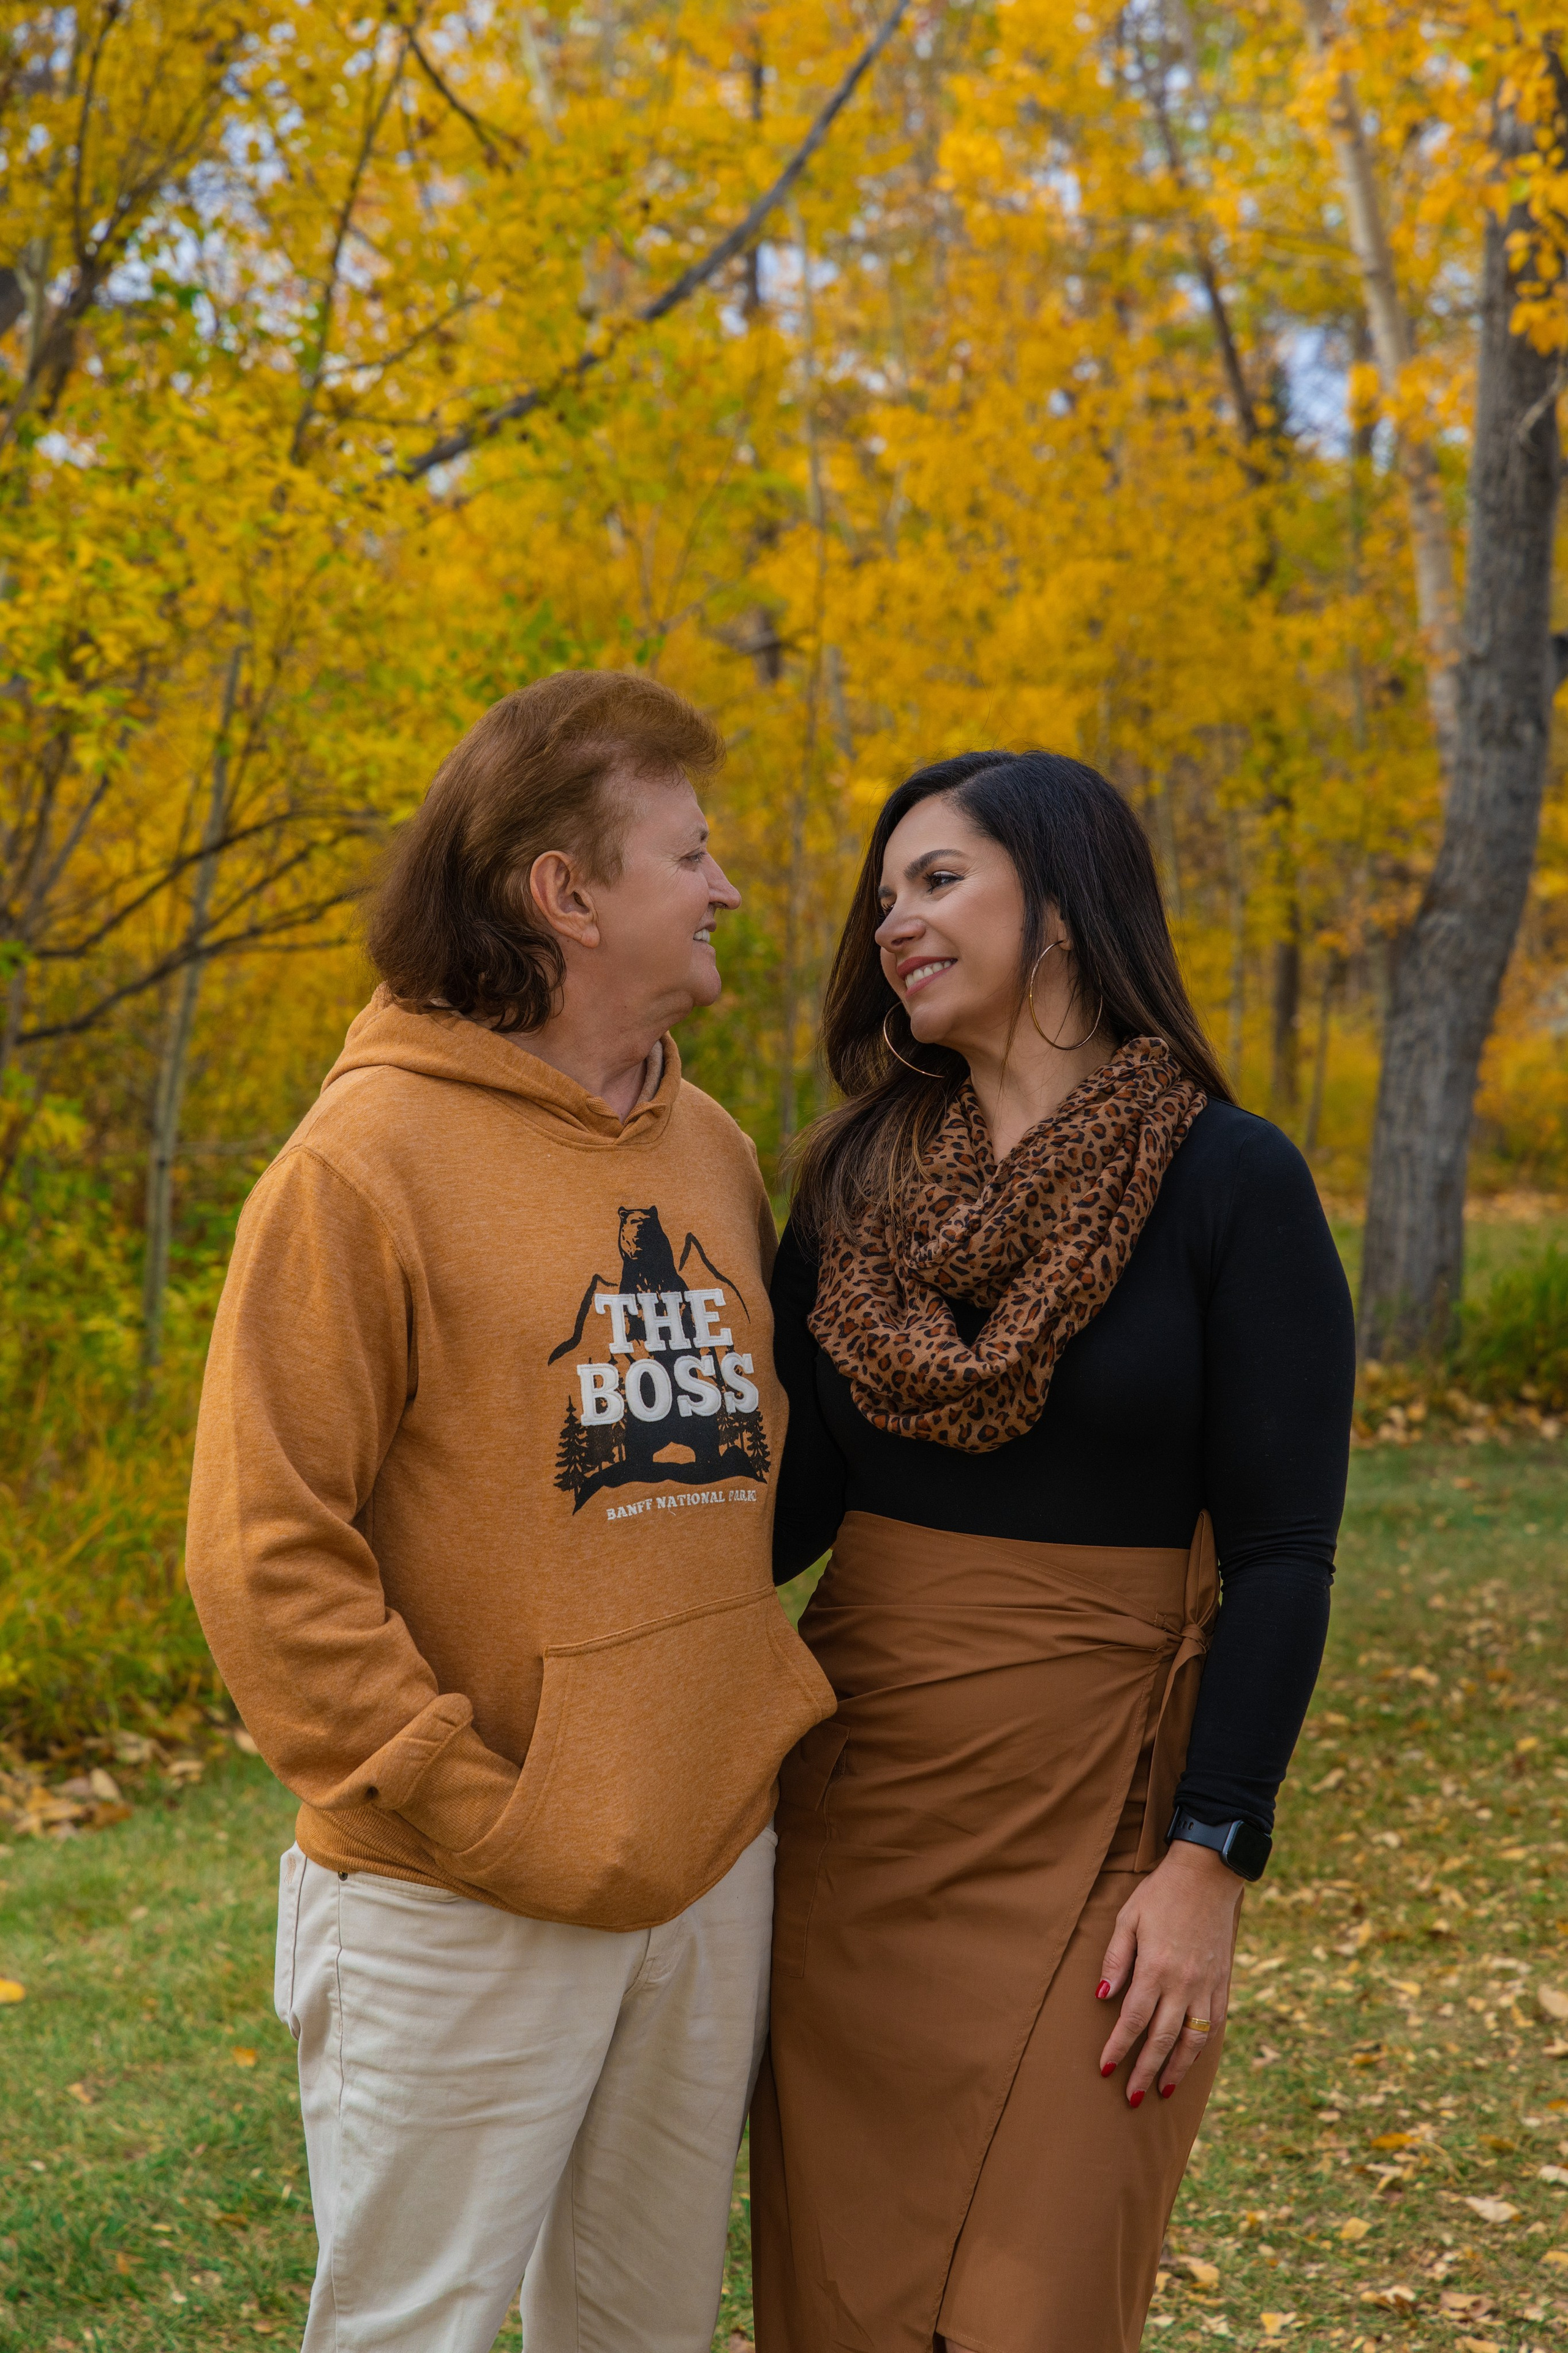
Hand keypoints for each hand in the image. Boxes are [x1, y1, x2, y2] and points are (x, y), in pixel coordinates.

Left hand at [1095, 1840, 1242, 2104]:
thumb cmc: (1161, 1894)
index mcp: (1156, 1968)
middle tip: (1131, 2098)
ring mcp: (1206, 1985)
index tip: (1105, 2069)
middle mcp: (1183, 1983)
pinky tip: (1190, 2059)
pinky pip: (1214, 2024)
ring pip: (1193, 2040)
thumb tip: (1102, 1998)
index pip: (1132, 2020)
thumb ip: (1115, 1960)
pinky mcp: (1222, 1983)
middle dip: (1144, 2071)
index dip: (1117, 2048)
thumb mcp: (1128, 1918)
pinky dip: (1202, 2048)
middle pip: (1161, 2039)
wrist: (1208, 1875)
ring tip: (1162, 2090)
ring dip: (1177, 2069)